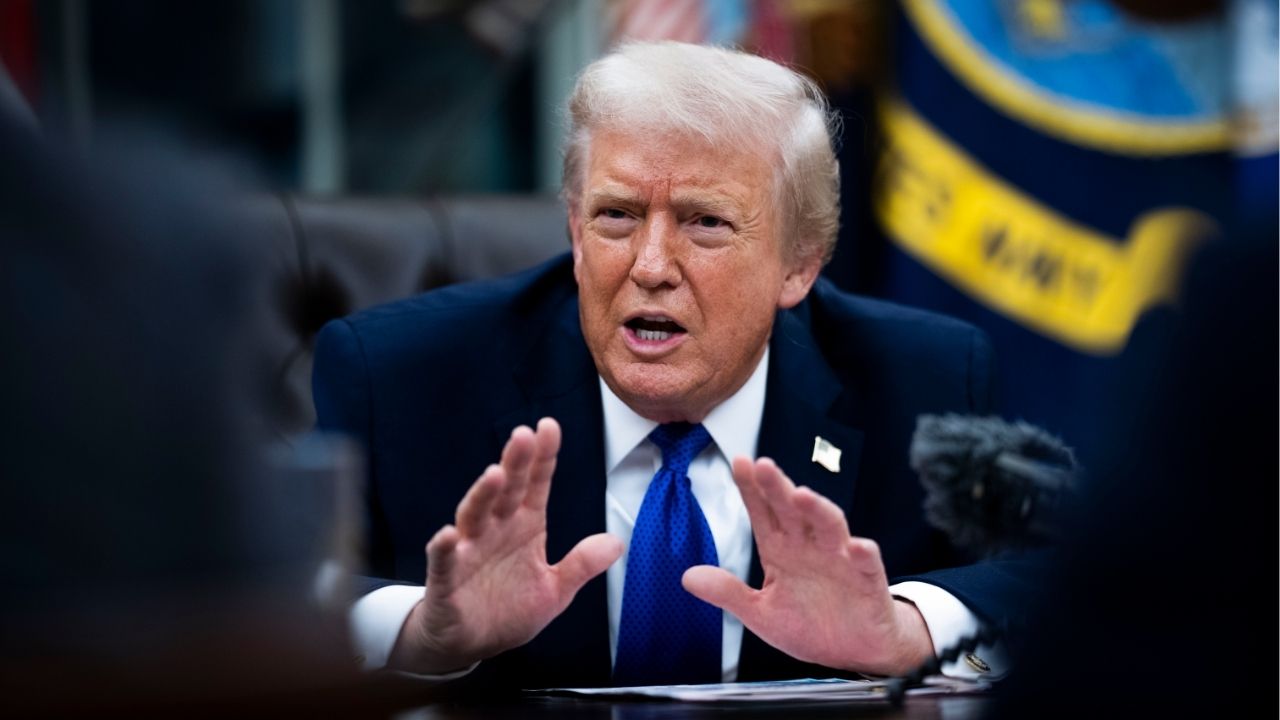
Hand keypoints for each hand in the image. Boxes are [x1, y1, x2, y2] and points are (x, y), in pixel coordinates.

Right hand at [389, 417, 623, 673]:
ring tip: (495, 475)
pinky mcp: (445, 581)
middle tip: (523, 436)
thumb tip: (617, 542)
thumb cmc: (506, 610)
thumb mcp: (554, 590)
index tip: (549, 427)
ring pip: (473, 516)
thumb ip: (581, 565)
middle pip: (506, 491)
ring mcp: (467, 552)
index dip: (542, 458)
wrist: (468, 645)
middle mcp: (494, 531)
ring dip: (483, 495)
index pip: (535, 485)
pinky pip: (443, 561)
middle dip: (515, 463)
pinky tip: (448, 535)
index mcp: (523, 527)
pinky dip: (444, 548)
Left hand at [682, 457, 934, 675]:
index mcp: (782, 550)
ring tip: (802, 495)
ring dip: (817, 509)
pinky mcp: (867, 581)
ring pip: (829, 526)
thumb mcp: (760, 613)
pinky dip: (863, 554)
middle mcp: (810, 547)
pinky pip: (867, 564)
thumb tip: (687, 577)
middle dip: (778, 487)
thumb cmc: (809, 625)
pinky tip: (856, 546)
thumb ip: (728, 593)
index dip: (752, 488)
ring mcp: (840, 560)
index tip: (739, 462)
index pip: (764, 512)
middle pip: (793, 510)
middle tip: (763, 466)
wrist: (853, 652)